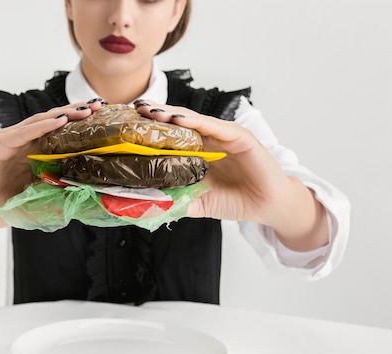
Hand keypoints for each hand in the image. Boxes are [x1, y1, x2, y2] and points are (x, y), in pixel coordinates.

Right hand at [0, 99, 104, 259]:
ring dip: (63, 116)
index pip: (58, 139)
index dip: (79, 131)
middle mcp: (20, 146)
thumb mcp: (30, 204)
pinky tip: (58, 121)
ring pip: (39, 124)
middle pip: (52, 126)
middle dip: (76, 116)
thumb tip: (81, 199)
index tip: (102, 125)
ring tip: (84, 111)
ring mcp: (7, 143)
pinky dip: (40, 126)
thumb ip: (51, 198)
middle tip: (99, 108)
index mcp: (30, 158)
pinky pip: (21, 133)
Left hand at [135, 100, 328, 250]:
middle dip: (153, 115)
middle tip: (132, 110)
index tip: (125, 126)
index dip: (147, 129)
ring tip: (149, 111)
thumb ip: (174, 201)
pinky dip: (195, 121)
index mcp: (195, 151)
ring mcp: (222, 135)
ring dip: (169, 114)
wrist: (266, 207)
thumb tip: (144, 206)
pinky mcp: (239, 136)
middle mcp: (206, 139)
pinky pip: (213, 126)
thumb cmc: (234, 201)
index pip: (167, 135)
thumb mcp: (196, 203)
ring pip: (191, 120)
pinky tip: (177, 119)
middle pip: (175, 122)